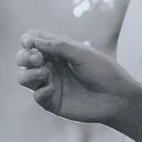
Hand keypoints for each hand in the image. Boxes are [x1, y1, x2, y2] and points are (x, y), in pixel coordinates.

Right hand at [16, 34, 132, 125]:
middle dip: (24, 57)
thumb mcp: (82, 53)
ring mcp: (50, 84)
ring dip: (28, 73)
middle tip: (36, 59)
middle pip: (23, 58)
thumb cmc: (103, 71)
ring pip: (24, 77)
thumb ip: (58, 46)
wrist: (117, 97)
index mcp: (57, 50)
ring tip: (43, 73)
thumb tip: (32, 41)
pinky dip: (40, 91)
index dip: (27, 40)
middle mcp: (50, 66)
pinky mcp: (52, 102)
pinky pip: (36, 96)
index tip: (28, 43)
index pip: (33, 40)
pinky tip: (52, 89)